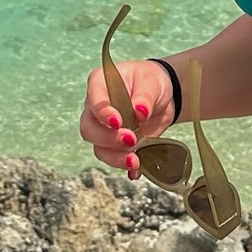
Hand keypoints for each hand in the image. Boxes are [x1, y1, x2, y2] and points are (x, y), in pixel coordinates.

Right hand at [79, 56, 174, 179]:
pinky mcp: (115, 146)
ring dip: (115, 158)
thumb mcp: (151, 81)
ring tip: (135, 161)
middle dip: (108, 139)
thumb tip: (140, 111)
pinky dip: (125, 166)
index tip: (118, 122)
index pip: (94, 100)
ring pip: (99, 148)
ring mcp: (104, 129)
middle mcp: (96, 109)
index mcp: (100, 84)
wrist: (161, 98)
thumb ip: (145, 96)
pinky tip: (136, 170)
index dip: (103, 113)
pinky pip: (114, 159)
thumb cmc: (150, 81)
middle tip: (130, 139)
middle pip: (89, 129)